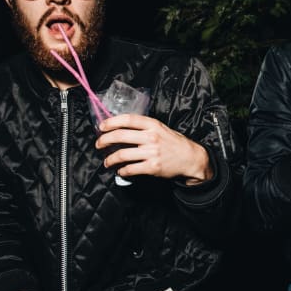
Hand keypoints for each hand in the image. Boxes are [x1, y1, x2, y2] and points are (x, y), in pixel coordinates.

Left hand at [96, 114, 212, 184]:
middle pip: (120, 136)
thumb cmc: (174, 143)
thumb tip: (121, 128)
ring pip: (122, 154)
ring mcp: (152, 153)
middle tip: (99, 144)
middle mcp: (151, 137)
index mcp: (153, 125)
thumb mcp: (161, 128)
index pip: (128, 119)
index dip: (111, 122)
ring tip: (107, 161)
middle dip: (104, 140)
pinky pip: (131, 169)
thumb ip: (144, 127)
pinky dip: (122, 171)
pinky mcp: (152, 167)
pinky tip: (121, 170)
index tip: (102, 126)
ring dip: (110, 159)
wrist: (191, 158)